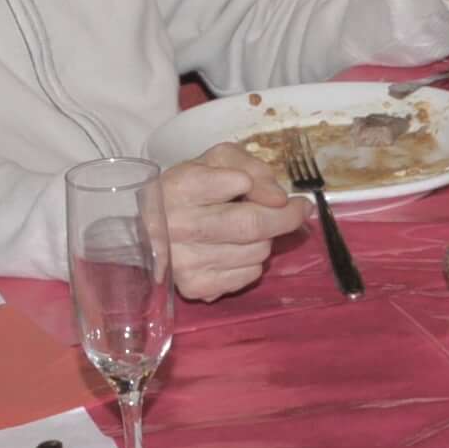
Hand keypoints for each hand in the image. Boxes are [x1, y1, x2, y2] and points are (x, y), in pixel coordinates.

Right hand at [151, 150, 305, 298]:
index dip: (264, 188)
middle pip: (252, 224)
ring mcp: (184, 260)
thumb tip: (278, 198)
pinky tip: (235, 249)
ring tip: (249, 229)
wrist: (150, 225)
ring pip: (257, 252)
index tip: (281, 195)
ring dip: (265, 239)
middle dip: (285, 217)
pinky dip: (253, 262)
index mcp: (181, 186)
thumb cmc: (189, 188)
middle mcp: (178, 225)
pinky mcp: (194, 287)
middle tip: (298, 209)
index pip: (237, 182)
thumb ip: (252, 168)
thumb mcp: (218, 160)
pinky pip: (248, 275)